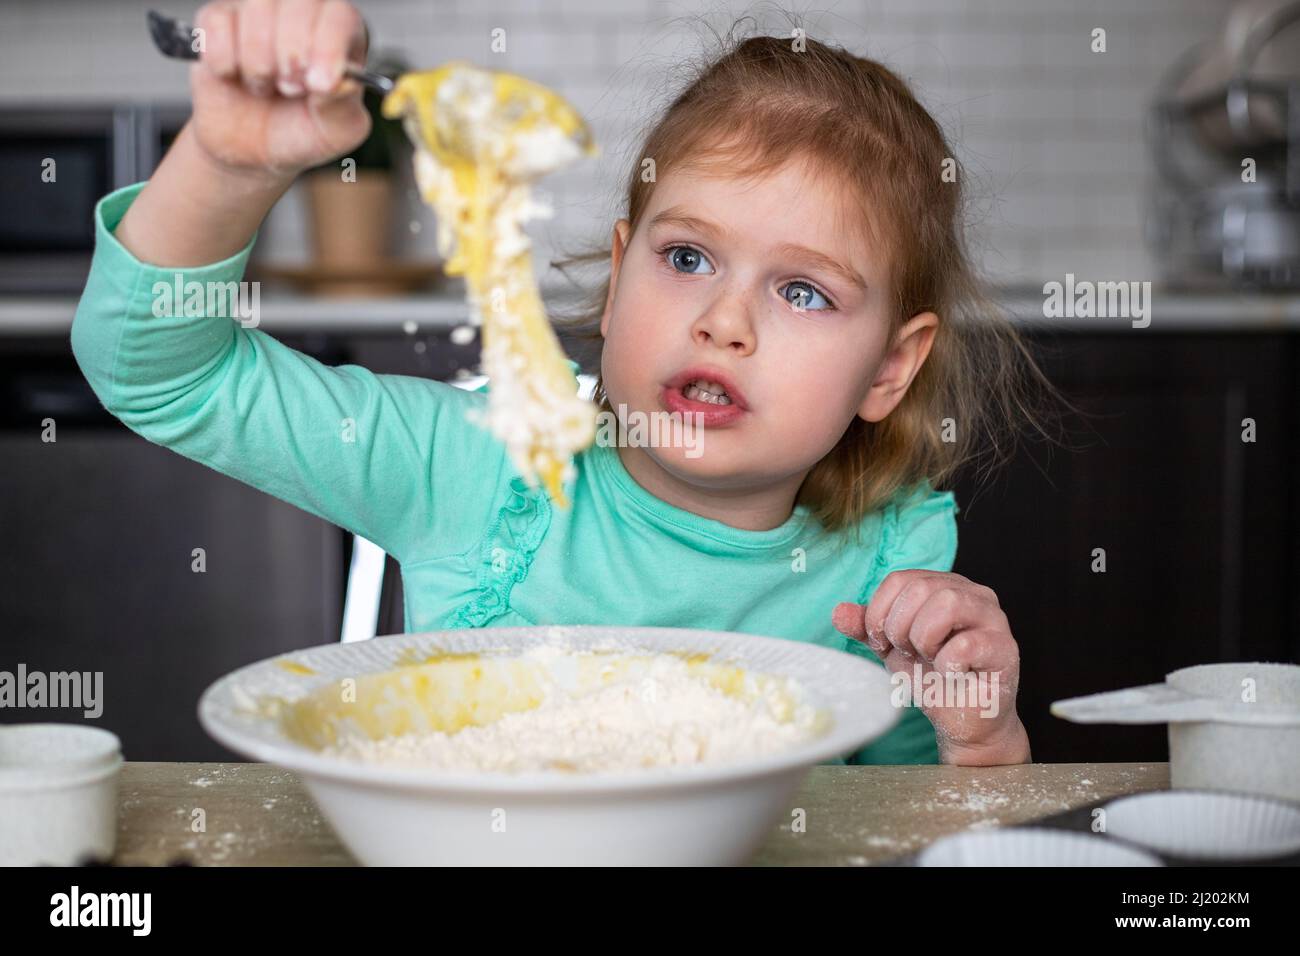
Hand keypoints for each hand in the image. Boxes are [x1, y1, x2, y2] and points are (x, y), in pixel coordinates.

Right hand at [189, 0, 372, 180]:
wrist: (248, 150)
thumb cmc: (298, 132)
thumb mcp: (333, 133)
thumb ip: (343, 108)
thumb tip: (341, 83)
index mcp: (340, 34)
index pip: (339, 16)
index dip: (328, 48)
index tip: (319, 85)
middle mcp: (302, 13)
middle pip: (298, 3)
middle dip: (291, 54)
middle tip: (289, 89)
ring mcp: (259, 11)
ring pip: (257, 8)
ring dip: (258, 62)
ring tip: (264, 87)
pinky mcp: (218, 18)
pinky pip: (216, 22)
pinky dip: (224, 60)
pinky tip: (234, 76)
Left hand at [833, 570, 1029, 765]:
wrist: (962, 720)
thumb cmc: (931, 678)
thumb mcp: (890, 648)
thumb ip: (867, 627)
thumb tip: (839, 612)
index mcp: (944, 585)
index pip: (900, 579)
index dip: (880, 612)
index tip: (883, 642)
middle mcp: (973, 594)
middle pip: (921, 588)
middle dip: (900, 627)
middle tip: (909, 653)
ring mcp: (994, 619)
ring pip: (947, 603)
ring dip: (924, 639)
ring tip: (930, 659)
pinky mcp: (1005, 649)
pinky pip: (966, 643)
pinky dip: (946, 663)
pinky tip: (950, 674)